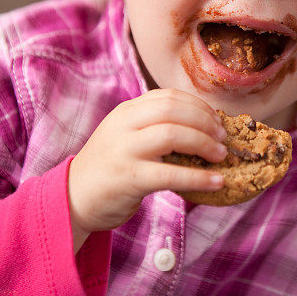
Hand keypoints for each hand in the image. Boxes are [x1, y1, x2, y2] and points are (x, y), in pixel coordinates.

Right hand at [68, 89, 226, 250]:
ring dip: (204, 143)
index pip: (168, 96)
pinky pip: (171, 174)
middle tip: (223, 137)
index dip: (198, 106)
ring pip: (173, 134)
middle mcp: (124, 125)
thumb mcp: (127, 136)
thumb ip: (154, 126)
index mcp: (126, 111)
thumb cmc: (110, 168)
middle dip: (205, 121)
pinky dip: (199, 178)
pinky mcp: (129, 178)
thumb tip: (203, 127)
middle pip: (173, 110)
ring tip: (221, 156)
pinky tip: (217, 182)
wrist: (73, 198)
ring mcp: (125, 150)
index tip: (216, 119)